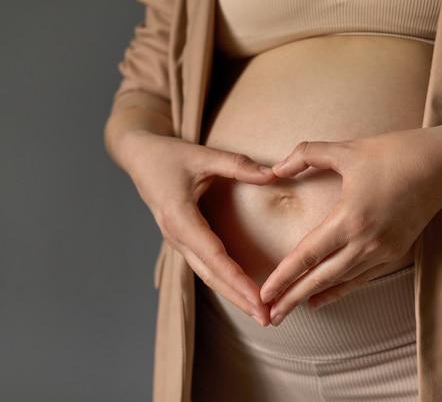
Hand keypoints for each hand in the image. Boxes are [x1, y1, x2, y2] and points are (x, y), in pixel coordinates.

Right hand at [124, 131, 276, 325]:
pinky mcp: (182, 239)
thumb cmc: (167, 155)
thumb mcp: (201, 155)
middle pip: (211, 275)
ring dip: (232, 294)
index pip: (213, 256)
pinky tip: (241, 292)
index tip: (259, 298)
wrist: (138, 156)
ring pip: (207, 275)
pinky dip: (224, 281)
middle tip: (267, 318)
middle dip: (239, 298)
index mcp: (179, 218)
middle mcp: (176, 236)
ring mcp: (177, 240)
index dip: (237, 279)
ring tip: (259, 313)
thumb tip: (272, 174)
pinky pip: (204, 266)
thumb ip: (237, 165)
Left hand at [261, 128, 441, 324]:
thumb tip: (276, 168)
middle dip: (292, 298)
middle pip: (321, 278)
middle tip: (269, 316)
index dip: (284, 277)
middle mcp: (366, 241)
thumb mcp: (346, 149)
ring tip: (290, 310)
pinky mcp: (396, 253)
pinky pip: (362, 278)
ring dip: (313, 296)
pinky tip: (322, 298)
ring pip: (341, 281)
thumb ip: (306, 154)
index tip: (265, 294)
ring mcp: (383, 250)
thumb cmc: (394, 153)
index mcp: (350, 218)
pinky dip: (340, 290)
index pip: (308, 255)